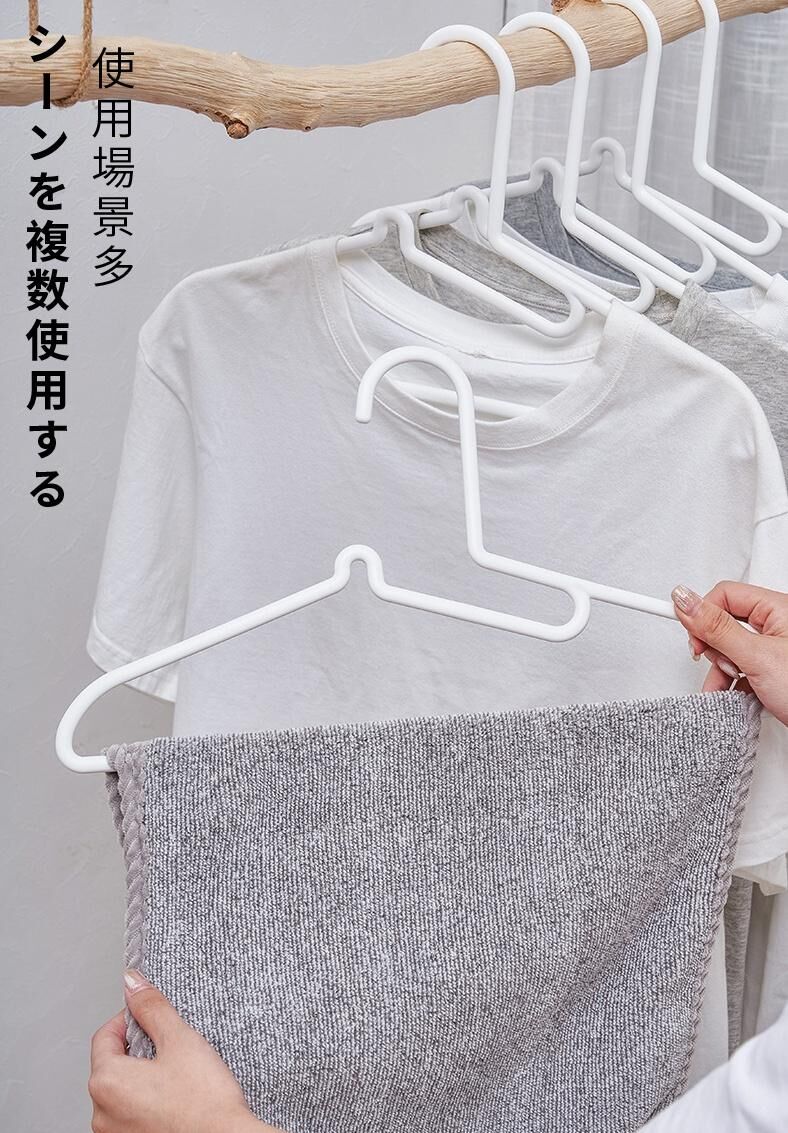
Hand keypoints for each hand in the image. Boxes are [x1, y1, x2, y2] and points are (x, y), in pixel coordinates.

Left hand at [89, 969, 282, 1132]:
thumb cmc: (204, 1103)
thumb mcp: (180, 1040)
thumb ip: (152, 1008)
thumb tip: (133, 984)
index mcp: (106, 1083)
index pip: (104, 1035)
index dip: (129, 1019)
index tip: (150, 1017)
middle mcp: (102, 1114)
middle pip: (112, 1065)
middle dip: (138, 1051)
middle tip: (170, 1048)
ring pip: (123, 1092)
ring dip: (144, 1078)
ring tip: (177, 1077)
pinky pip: (131, 1114)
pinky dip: (148, 1103)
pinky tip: (175, 1099)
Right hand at [672, 582, 787, 725]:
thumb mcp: (757, 658)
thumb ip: (717, 628)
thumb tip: (684, 599)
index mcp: (777, 609)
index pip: (724, 595)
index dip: (702, 614)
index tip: (686, 634)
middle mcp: (776, 626)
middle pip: (723, 623)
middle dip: (715, 650)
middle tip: (723, 665)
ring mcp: (774, 650)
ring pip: (729, 651)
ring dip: (721, 672)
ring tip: (732, 687)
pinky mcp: (772, 672)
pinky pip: (740, 670)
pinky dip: (732, 685)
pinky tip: (736, 697)